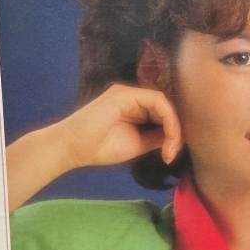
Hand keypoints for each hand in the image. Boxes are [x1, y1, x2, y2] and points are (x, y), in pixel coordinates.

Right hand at [5, 84, 181, 211]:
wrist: (73, 149)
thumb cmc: (99, 148)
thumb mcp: (137, 143)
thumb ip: (156, 137)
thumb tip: (176, 138)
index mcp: (134, 107)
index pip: (162, 114)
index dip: (172, 133)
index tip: (170, 155)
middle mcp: (133, 97)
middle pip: (165, 108)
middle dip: (175, 132)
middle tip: (171, 154)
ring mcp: (129, 94)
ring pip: (164, 104)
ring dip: (173, 127)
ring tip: (169, 149)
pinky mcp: (126, 95)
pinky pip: (157, 101)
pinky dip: (167, 119)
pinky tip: (166, 137)